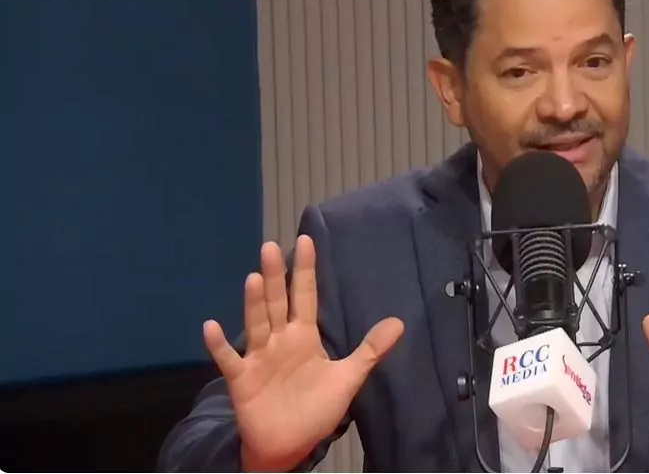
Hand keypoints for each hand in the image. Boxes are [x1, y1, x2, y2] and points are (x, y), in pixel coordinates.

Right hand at [202, 235, 404, 471]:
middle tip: (271, 247)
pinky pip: (229, 360)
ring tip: (255, 278)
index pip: (306, 295)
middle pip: (278, 302)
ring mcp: (259, 358)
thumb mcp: (348, 378)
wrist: (290, 446)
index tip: (306, 240)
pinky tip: (211, 326)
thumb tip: (399, 322)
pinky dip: (220, 345)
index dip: (306, 270)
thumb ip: (370, 350)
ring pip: (257, 324)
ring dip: (254, 303)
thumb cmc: (315, 410)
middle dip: (276, 276)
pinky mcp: (242, 379)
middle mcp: (279, 340)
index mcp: (304, 336)